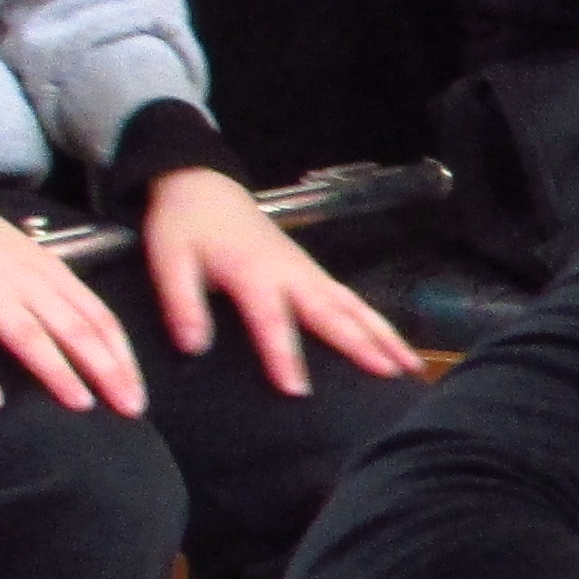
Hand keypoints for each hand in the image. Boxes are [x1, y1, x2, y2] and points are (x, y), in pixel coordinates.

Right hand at [0, 150, 144, 414]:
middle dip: (107, 370)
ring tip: (81, 404)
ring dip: (58, 371)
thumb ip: (45, 288)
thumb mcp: (18, 254)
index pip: (99, 316)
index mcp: (48, 270)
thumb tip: (77, 330)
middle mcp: (23, 280)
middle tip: (131, 409)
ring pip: (30, 334)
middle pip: (75, 329)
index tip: (139, 391)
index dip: (122, 356)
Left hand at [139, 167, 419, 397]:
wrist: (204, 186)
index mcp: (252, 274)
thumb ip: (182, 304)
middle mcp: (291, 274)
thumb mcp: (168, 261)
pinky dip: (377, 323)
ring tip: (411, 368)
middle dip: (362, 344)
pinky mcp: (313, 272)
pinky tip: (394, 346)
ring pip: (353, 306)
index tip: (299, 391)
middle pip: (332, 312)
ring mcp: (308, 272)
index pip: (271, 320)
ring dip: (384, 336)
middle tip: (389, 376)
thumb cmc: (185, 226)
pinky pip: (352, 300)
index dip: (283, 355)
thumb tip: (193, 348)